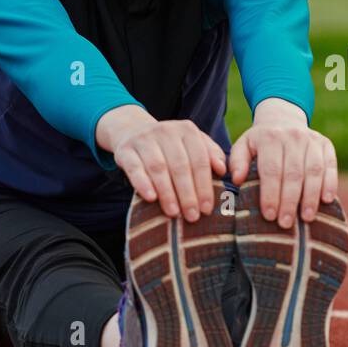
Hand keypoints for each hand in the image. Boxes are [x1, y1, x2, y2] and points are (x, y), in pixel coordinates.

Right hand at [95, 104, 225, 221]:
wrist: (133, 132)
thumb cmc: (171, 146)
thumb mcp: (193, 144)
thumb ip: (211, 155)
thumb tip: (222, 169)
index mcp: (187, 130)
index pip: (199, 160)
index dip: (204, 186)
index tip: (207, 208)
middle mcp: (166, 131)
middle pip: (180, 166)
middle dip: (188, 194)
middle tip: (192, 216)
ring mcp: (144, 139)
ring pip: (158, 168)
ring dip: (167, 193)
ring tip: (174, 213)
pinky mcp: (125, 150)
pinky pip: (134, 168)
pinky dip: (143, 183)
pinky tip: (151, 198)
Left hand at [229, 98, 337, 228]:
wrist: (283, 118)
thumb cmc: (260, 141)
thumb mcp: (243, 146)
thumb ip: (237, 162)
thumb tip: (237, 179)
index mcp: (270, 138)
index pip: (271, 170)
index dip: (271, 194)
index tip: (269, 215)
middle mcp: (293, 137)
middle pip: (293, 173)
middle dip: (290, 201)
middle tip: (286, 223)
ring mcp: (312, 140)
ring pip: (314, 171)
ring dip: (311, 196)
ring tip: (306, 218)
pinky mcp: (326, 144)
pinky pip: (330, 165)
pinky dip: (330, 183)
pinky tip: (327, 200)